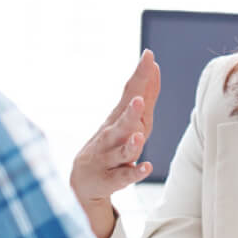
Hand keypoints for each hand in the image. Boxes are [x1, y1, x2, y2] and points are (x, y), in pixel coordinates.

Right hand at [70, 51, 160, 237]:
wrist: (82, 181)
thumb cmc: (110, 145)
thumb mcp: (125, 118)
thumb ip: (143, 94)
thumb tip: (154, 66)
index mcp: (118, 118)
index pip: (130, 94)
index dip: (140, 77)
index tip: (149, 56)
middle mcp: (111, 135)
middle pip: (122, 121)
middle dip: (131, 110)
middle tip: (138, 96)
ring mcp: (109, 157)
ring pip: (121, 149)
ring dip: (130, 142)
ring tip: (138, 134)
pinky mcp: (110, 179)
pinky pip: (123, 176)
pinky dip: (134, 172)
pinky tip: (145, 167)